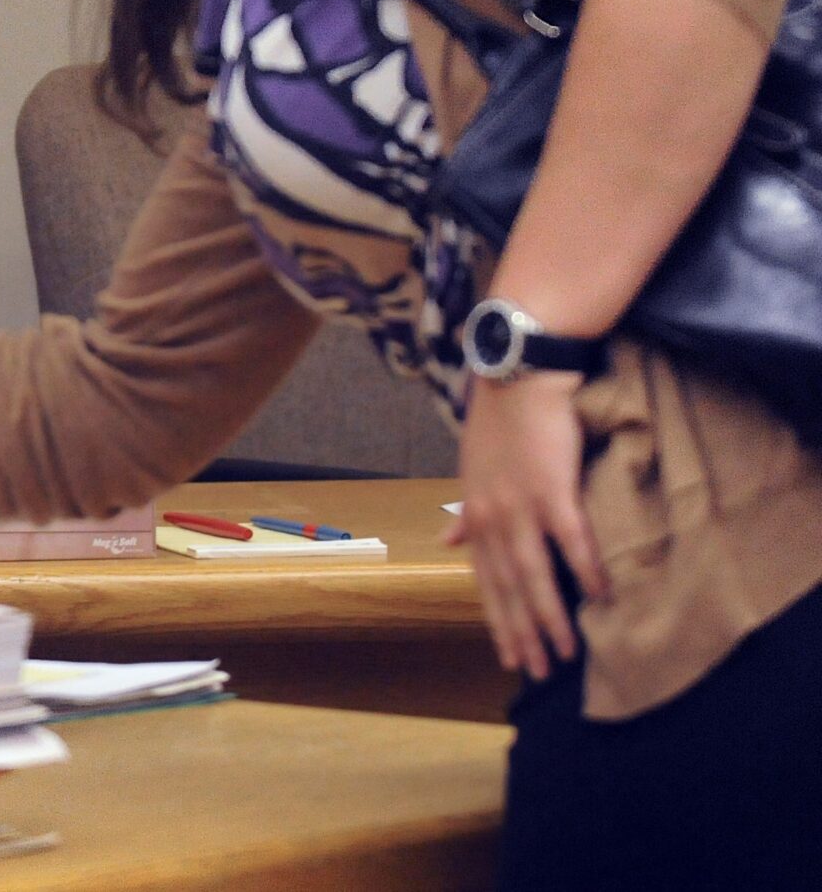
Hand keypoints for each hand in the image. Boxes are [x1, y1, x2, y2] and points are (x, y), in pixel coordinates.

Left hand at [444, 371, 609, 679]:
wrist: (517, 377)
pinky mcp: (552, 489)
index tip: (507, 656)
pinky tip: (599, 596)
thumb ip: (466, 510)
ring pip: (534, 575)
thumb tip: (449, 537)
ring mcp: (521, 506)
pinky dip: (585, 569)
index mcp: (476, 516)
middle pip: (507, 588)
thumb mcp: (471, 470)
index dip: (497, 620)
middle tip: (534, 672)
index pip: (485, 581)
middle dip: (520, 633)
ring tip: (565, 653)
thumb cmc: (499, 423)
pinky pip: (571, 539)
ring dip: (549, 617)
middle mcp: (492, 518)